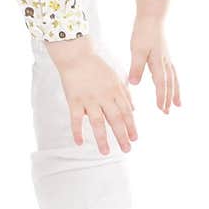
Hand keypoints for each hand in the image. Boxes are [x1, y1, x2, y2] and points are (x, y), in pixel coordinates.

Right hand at [49, 40, 137, 154]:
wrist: (76, 56)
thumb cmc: (97, 68)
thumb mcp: (116, 78)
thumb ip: (125, 94)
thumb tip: (134, 110)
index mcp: (115, 91)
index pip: (126, 112)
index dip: (131, 126)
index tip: (135, 139)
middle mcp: (104, 97)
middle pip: (115, 119)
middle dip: (122, 136)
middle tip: (127, 149)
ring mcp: (88, 100)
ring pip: (97, 122)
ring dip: (102, 139)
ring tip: (106, 152)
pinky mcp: (74, 101)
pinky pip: (75, 119)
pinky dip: (77, 131)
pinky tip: (79, 143)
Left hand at [129, 9, 179, 113]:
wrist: (152, 17)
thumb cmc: (143, 32)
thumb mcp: (136, 50)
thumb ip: (136, 67)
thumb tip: (134, 84)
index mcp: (158, 63)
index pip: (161, 84)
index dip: (162, 97)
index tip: (162, 109)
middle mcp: (165, 63)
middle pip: (170, 85)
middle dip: (169, 99)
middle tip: (168, 112)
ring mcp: (167, 59)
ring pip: (174, 80)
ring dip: (176, 93)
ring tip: (179, 104)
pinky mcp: (165, 56)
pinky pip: (173, 73)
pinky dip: (175, 82)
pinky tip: (173, 85)